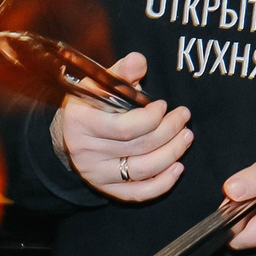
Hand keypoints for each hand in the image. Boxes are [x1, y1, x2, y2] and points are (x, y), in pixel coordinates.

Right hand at [54, 54, 191, 200]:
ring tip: (186, 137)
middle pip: (139, 147)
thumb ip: (121, 72)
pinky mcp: (106, 189)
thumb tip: (139, 62)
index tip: (163, 105)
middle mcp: (86, 151)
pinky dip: (162, 183)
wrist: (69, 135)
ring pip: (143, 170)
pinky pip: (138, 193)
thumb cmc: (89, 105)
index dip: (152, 118)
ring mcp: (96, 174)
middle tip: (184, 118)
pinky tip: (178, 167)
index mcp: (81, 122)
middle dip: (169, 131)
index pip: (125, 127)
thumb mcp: (99, 84)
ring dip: (172, 154)